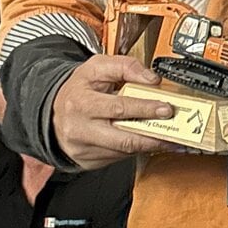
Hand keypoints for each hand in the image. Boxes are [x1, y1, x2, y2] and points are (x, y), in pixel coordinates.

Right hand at [52, 53, 176, 167]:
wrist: (51, 114)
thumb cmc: (78, 90)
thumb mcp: (96, 68)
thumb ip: (125, 66)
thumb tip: (152, 79)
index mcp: (82, 102)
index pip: (118, 108)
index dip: (145, 108)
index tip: (166, 107)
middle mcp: (81, 128)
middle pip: (124, 138)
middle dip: (154, 136)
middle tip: (176, 130)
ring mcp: (85, 148)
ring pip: (124, 151)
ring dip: (151, 145)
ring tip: (171, 138)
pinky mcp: (89, 161)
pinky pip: (119, 158)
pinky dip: (138, 150)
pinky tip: (151, 143)